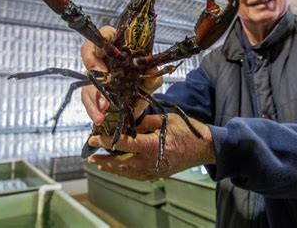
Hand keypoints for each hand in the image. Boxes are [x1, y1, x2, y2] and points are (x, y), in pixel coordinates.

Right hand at [80, 26, 162, 124]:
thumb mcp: (151, 81)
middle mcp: (104, 60)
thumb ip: (153, 75)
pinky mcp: (91, 93)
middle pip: (88, 51)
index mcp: (118, 49)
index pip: (106, 35)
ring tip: (105, 107)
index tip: (104, 51)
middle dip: (92, 63)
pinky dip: (92, 109)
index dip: (102, 40)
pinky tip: (99, 117)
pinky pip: (87, 98)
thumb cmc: (143, 85)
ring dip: (94, 93)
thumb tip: (152, 69)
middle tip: (101, 75)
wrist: (138, 106)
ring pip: (87, 79)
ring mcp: (95, 76)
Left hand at [87, 114, 215, 179]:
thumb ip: (146, 121)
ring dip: (112, 168)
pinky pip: (137, 175)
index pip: (124, 144)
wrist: (205, 148)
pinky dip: (125, 172)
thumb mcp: (167, 119)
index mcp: (152, 145)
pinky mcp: (158, 174)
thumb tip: (131, 123)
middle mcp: (151, 161)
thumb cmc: (188, 131)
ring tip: (100, 164)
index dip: (106, 141)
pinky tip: (119, 169)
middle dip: (104, 161)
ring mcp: (155, 170)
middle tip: (91, 157)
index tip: (93, 139)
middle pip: (121, 163)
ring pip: (127, 172)